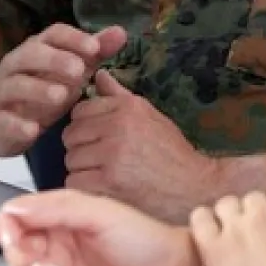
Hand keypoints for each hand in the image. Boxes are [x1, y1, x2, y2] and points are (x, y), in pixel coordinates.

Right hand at [0, 24, 127, 157]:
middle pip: (30, 55)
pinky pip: (3, 120)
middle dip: (54, 60)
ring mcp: (3, 92)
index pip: (53, 35)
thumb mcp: (71, 70)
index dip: (73, 39)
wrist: (0, 120)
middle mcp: (15, 65)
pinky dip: (17, 125)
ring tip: (61, 97)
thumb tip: (121, 32)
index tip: (94, 48)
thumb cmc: (43, 88)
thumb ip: (94, 52)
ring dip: (38, 90)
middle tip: (79, 71)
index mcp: (36, 49)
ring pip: (15, 85)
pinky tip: (34, 130)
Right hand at [0, 189, 203, 265]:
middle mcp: (53, 243)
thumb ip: (57, 209)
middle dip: (24, 262)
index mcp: (58, 216)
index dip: (7, 230)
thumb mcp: (101, 214)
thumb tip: (18, 209)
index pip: (14, 218)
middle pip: (12, 253)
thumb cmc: (144, 239)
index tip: (13, 241)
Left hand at [64, 70, 226, 222]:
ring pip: (71, 160)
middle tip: (100, 162)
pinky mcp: (108, 182)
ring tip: (104, 177)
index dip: (85, 127)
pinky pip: (75, 182)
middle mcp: (118, 125)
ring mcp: (112, 154)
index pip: (80, 110)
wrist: (195, 189)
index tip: (98, 140)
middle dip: (81, 149)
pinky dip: (85, 189)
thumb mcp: (151, 117)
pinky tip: (103, 190)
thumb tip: (100, 75)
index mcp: (128, 107)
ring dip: (82, 171)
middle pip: (70, 135)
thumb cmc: (172, 154)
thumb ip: (120, 97)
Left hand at [190, 184, 265, 265]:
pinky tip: (209, 236)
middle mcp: (263, 210)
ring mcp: (237, 228)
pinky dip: (204, 223)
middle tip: (256, 241)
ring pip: (225, 206)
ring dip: (229, 218)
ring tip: (233, 241)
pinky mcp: (214, 249)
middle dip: (254, 216)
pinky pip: (200, 220)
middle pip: (251, 200)